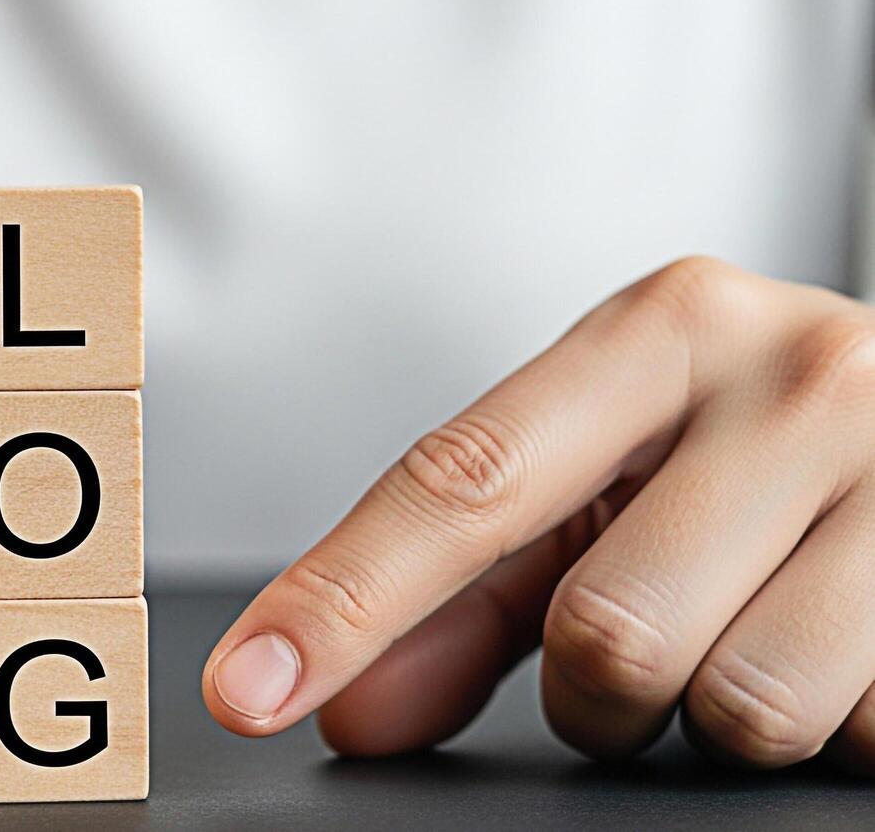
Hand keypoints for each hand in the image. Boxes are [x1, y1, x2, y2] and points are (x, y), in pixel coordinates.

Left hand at [203, 257, 874, 772]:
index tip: (250, 686)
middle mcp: (794, 378)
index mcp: (665, 329)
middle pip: (604, 630)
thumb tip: (347, 706)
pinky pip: (858, 735)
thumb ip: (473, 592)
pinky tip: (847, 651)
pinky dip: (831, 728)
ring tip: (758, 633)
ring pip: (737, 705)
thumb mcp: (618, 477)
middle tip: (646, 646)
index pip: (464, 480)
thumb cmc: (764, 448)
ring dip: (713, 718)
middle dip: (594, 691)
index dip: (346, 598)